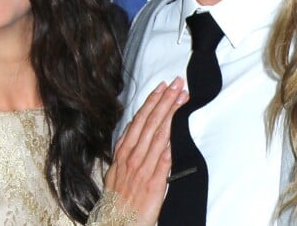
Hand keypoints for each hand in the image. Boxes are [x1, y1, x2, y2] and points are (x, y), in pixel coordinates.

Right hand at [104, 78, 187, 224]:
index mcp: (124, 152)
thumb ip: (124, 147)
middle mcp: (133, 157)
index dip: (153, 101)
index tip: (163, 87)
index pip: (140, 119)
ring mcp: (143, 170)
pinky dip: (169, 147)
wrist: (115, 224)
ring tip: (182, 100)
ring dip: (171, 116)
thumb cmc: (117, 198)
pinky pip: (163, 163)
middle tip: (178, 85)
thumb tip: (133, 125)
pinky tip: (177, 134)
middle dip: (165, 101)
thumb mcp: (114, 169)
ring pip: (158, 137)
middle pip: (151, 123)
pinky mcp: (154, 185)